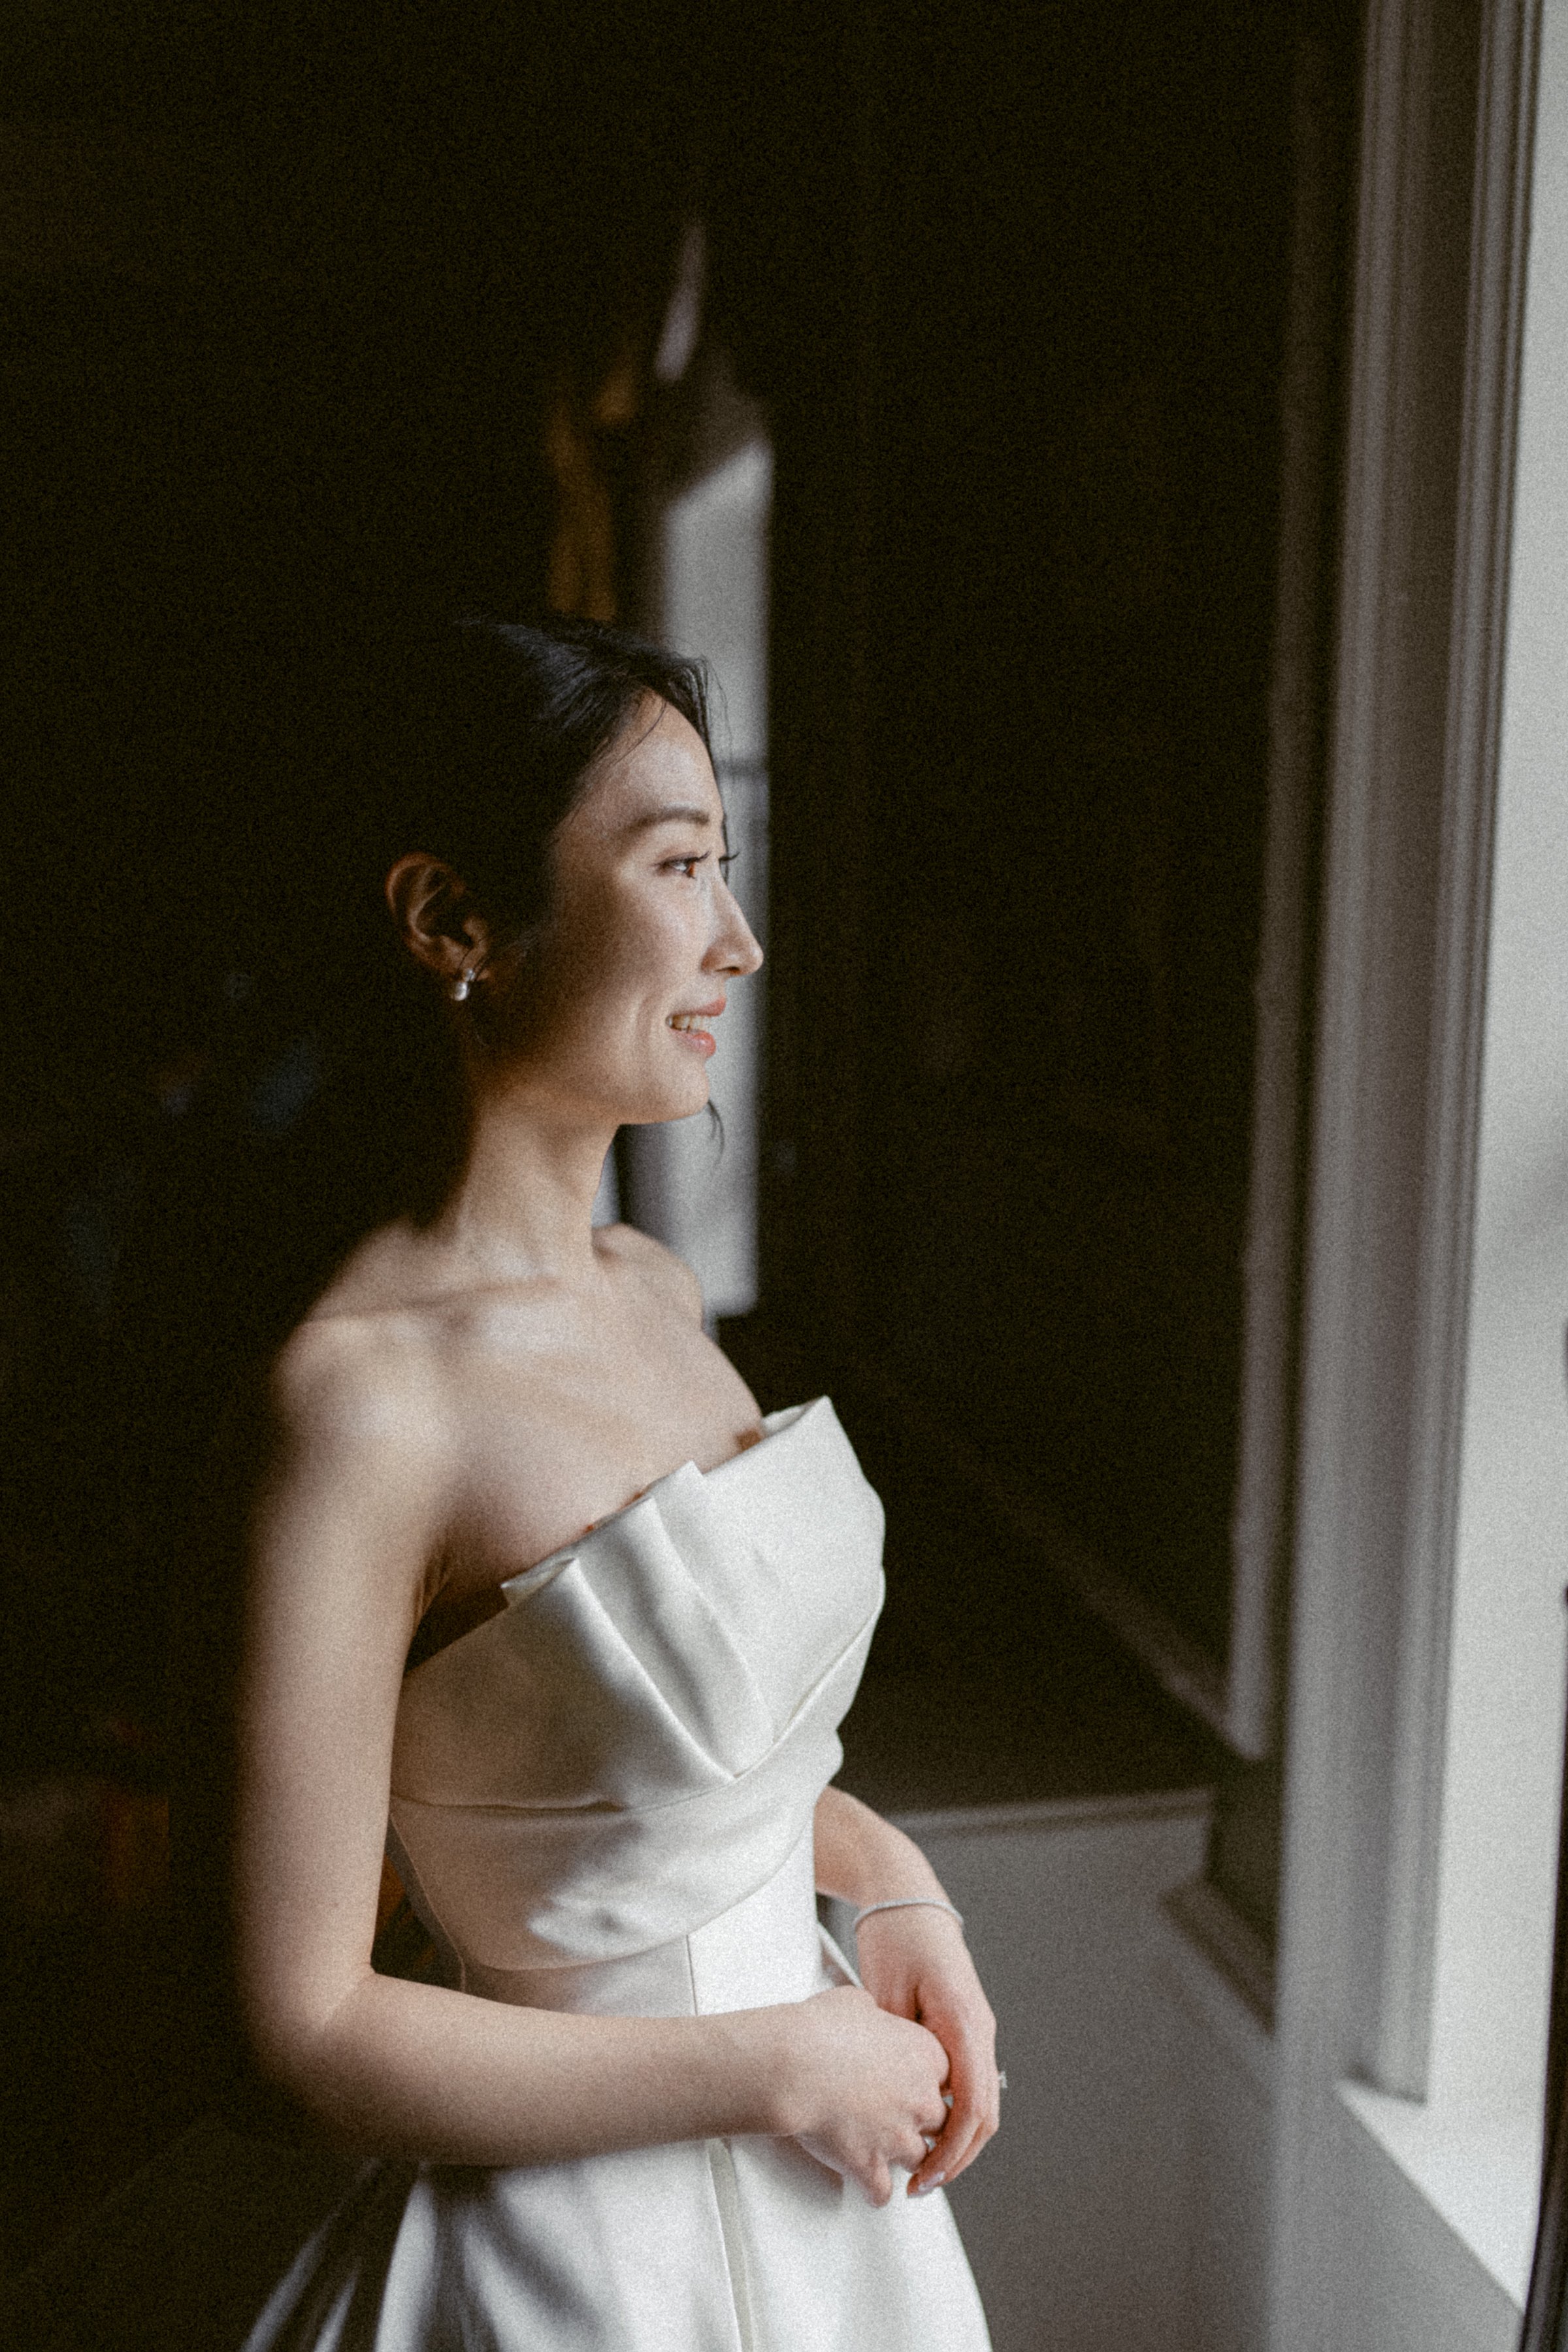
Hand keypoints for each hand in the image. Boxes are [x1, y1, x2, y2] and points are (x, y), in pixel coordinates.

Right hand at [782, 1984, 952, 2206]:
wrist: (795, 2066)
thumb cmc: (820, 2031)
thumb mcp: (856, 2002)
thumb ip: (875, 2014)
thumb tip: (867, 2014)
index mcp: (924, 2055)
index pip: (947, 2076)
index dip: (929, 2082)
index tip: (918, 2085)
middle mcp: (920, 2099)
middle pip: (941, 2121)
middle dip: (922, 2123)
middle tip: (903, 2120)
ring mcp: (899, 2137)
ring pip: (919, 2158)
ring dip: (902, 2156)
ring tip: (887, 2152)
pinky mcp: (872, 2165)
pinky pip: (882, 2191)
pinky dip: (874, 2191)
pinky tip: (869, 2187)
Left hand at [853, 1904, 999, 2194]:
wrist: (905, 1899)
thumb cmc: (895, 1937)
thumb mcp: (887, 1992)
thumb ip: (895, 2050)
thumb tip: (890, 2102)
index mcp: (967, 2023)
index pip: (972, 2107)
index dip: (951, 2151)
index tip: (925, 2177)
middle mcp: (981, 2031)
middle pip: (984, 2115)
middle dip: (956, 2158)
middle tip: (920, 2186)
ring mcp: (976, 2031)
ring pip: (980, 2103)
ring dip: (956, 2141)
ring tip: (920, 2168)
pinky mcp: (964, 2030)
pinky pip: (967, 2083)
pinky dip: (951, 2115)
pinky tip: (922, 2129)